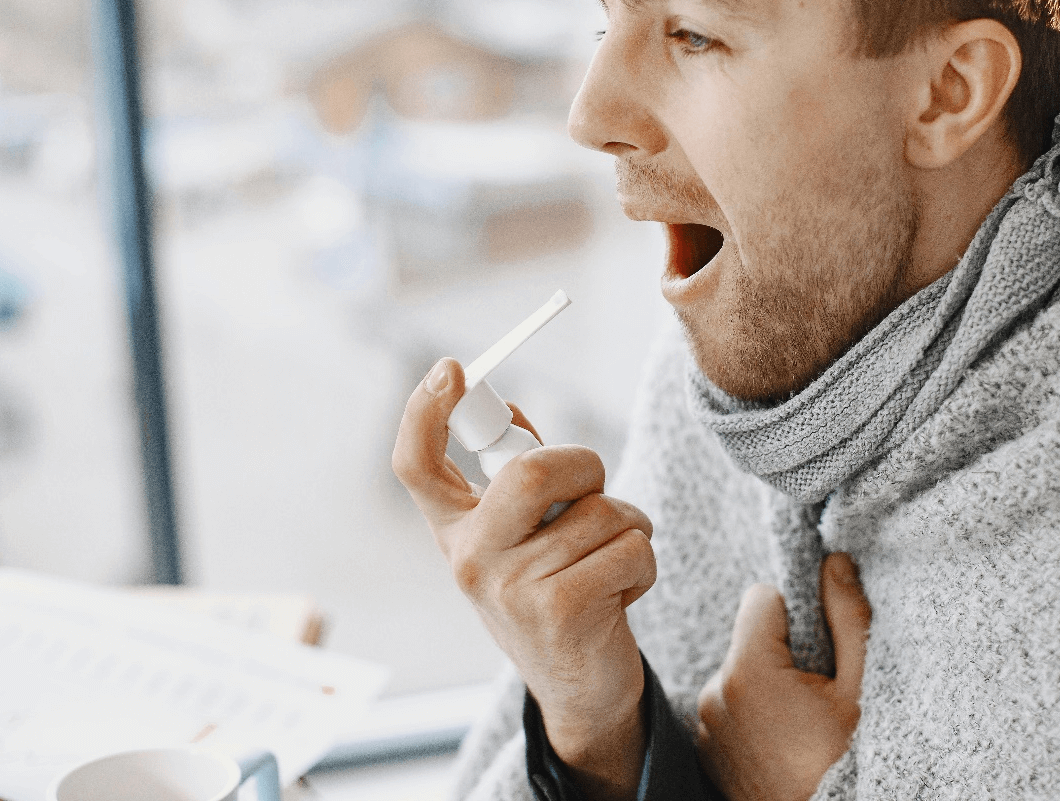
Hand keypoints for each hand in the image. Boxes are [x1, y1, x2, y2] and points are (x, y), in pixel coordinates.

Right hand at [392, 359, 656, 800]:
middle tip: (595, 488)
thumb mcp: (524, 538)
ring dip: (628, 527)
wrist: (581, 689)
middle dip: (586, 466)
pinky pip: (631, 546)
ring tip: (608, 564)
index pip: (416, 466)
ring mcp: (512, 589)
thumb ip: (518, 480)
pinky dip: (643, 563)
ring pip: (602, 511)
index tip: (451, 370)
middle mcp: (470, 559)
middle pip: (533, 470)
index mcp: (455, 532)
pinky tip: (620, 593)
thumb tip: (511, 412)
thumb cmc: (557, 593)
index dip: (425, 412)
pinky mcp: (563, 612)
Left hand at [695, 553, 869, 800]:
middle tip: (812, 691)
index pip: (761, 597)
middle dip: (781, 650)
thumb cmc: (838, 762)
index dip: (794, 610)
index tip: (815, 644)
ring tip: (796, 721)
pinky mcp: (703, 739)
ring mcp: (705, 719)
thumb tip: (834, 562)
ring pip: (739, 669)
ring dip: (765, 682)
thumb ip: (847, 619)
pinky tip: (776, 737)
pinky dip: (750, 710)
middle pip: (750, 636)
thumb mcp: (857, 690)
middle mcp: (716, 689)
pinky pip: (727, 702)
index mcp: (750, 670)